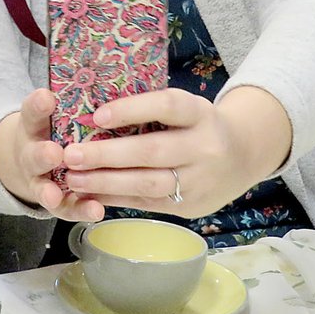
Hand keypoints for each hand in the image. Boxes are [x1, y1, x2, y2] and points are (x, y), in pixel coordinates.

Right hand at [0, 89, 104, 220]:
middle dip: (43, 155)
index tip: (46, 97)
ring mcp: (40, 180)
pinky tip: (96, 210)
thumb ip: (75, 100)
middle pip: (34, 154)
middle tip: (54, 153)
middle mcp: (32, 153)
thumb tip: (117, 75)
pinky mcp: (56, 201)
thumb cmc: (55, 129)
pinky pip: (66, 208)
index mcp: (34, 125)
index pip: (32, 111)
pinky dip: (80, 209)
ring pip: (43, 186)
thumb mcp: (56, 112)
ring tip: (54, 194)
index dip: (38, 105)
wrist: (32, 161)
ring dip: (49, 190)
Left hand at [60, 86, 291, 217]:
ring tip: (74, 178)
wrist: (243, 155)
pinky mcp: (191, 207)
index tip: (97, 115)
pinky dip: (116, 198)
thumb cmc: (197, 124)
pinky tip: (92, 193)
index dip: (131, 110)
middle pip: (152, 151)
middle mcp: (204, 147)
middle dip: (107, 155)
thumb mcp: (184, 107)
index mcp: (199, 113)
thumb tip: (93, 117)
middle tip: (71, 154)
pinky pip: (148, 203)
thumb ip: (150, 110)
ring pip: (148, 184)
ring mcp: (200, 181)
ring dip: (106, 182)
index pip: (166, 106)